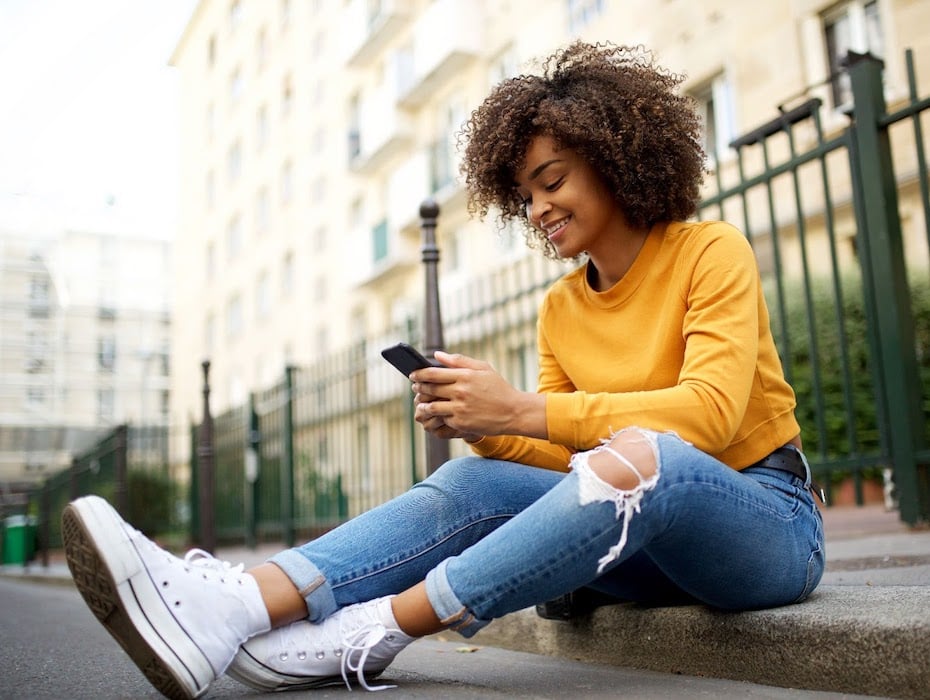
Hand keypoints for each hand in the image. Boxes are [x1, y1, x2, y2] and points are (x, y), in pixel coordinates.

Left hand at [411, 351, 545, 438]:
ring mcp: (460, 409)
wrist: (513, 412)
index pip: (432, 373)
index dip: (418, 374)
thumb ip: (459, 361)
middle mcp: (460, 392)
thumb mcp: (483, 369)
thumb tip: (437, 355)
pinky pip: (442, 418)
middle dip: (419, 388)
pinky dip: (438, 416)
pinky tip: (437, 414)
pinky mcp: (460, 423)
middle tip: (415, 388)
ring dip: (423, 404)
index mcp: (465, 375)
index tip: (412, 375)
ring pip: (431, 406)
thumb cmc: (498, 388)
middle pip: (429, 389)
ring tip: (422, 403)